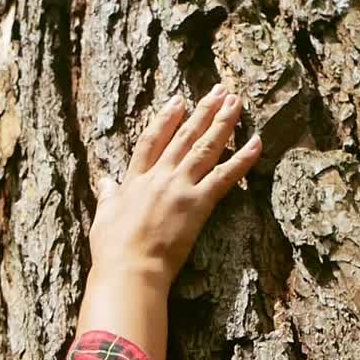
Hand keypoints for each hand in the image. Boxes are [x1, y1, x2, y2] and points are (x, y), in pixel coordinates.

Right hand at [90, 86, 260, 291]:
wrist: (130, 269)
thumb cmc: (112, 249)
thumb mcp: (103, 217)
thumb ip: (107, 196)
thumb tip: (104, 182)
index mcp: (135, 180)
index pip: (152, 140)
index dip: (166, 119)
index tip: (178, 101)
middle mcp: (159, 177)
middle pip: (185, 136)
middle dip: (203, 111)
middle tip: (219, 90)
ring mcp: (180, 188)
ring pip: (206, 147)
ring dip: (223, 123)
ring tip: (236, 102)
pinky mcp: (198, 204)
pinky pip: (225, 176)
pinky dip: (242, 158)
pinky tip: (256, 142)